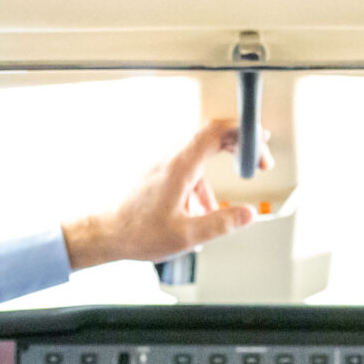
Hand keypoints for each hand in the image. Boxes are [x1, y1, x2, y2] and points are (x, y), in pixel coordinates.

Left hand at [62, 118, 272, 268]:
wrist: (104, 233)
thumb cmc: (136, 232)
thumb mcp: (188, 234)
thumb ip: (222, 222)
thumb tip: (248, 214)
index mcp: (180, 165)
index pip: (216, 129)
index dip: (243, 129)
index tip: (260, 140)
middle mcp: (170, 158)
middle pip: (211, 137)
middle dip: (237, 147)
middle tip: (255, 164)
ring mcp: (161, 164)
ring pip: (198, 159)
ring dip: (215, 178)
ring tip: (219, 209)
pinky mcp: (155, 174)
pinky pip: (185, 172)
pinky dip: (199, 186)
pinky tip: (198, 213)